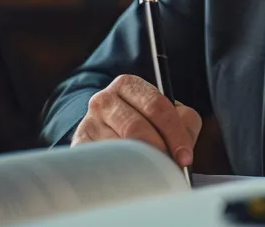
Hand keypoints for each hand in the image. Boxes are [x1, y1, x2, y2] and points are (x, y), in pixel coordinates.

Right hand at [71, 74, 202, 165]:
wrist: (109, 131)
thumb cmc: (148, 123)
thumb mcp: (170, 115)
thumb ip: (185, 123)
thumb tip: (183, 150)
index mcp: (128, 85)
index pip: (156, 106)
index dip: (175, 134)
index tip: (185, 158)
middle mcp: (104, 100)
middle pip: (136, 128)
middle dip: (158, 152)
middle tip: (170, 170)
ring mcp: (88, 123)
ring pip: (119, 148)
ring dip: (140, 165)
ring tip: (153, 175)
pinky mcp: (78, 146)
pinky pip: (102, 163)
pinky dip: (120, 173)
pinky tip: (131, 179)